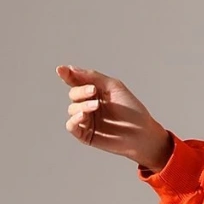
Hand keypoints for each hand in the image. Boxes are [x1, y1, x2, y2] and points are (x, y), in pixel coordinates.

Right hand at [55, 64, 172, 170]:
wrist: (142, 133)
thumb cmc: (131, 109)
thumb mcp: (113, 86)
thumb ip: (92, 76)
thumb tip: (70, 69)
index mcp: (95, 92)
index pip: (77, 81)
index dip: (67, 75)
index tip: (61, 70)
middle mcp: (89, 105)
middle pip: (73, 94)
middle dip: (81, 91)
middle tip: (93, 91)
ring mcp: (87, 120)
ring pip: (72, 109)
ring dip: (82, 105)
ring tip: (96, 106)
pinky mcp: (86, 135)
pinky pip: (71, 126)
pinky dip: (74, 119)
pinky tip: (83, 116)